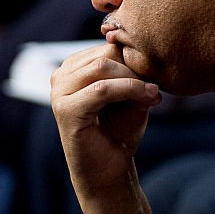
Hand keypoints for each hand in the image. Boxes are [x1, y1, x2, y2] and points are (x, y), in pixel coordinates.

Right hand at [51, 43, 160, 213]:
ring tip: (151, 95)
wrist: (110, 169)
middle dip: (135, 69)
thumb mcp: (132, 91)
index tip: (155, 76)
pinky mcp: (65, 109)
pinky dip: (129, 90)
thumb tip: (138, 45)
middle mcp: (62, 74)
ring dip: (134, 80)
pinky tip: (148, 99)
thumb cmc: (121, 129)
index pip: (109, 44)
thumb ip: (133, 68)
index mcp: (76, 65)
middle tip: (155, 88)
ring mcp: (59, 91)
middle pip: (107, 53)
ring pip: (103, 67)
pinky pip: (102, 89)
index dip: (135, 57)